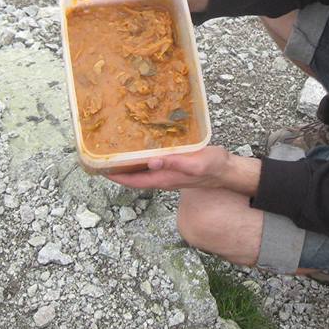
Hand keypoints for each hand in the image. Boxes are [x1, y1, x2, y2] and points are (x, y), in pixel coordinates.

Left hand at [106, 146, 259, 195]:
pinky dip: (143, 157)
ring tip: (117, 151)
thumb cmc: (214, 167)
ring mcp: (169, 173)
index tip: (100, 169)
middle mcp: (164, 178)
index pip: (134, 181)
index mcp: (165, 179)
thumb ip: (175, 163)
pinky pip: (153, 164)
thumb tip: (152, 162)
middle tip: (103, 157)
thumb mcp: (196, 163)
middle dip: (118, 170)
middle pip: (135, 177)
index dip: (117, 177)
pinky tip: (142, 147)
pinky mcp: (175, 167)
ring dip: (129, 164)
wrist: (228, 170)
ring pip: (143, 171)